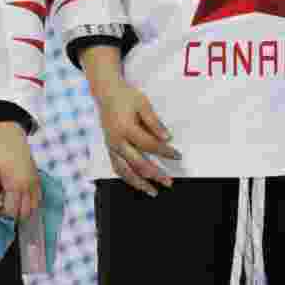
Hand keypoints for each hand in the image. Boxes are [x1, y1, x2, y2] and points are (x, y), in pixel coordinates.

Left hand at [0, 122, 41, 221]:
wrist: (11, 134)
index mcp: (14, 184)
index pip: (12, 211)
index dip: (3, 215)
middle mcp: (27, 186)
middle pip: (24, 213)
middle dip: (13, 215)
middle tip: (4, 208)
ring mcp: (34, 182)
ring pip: (33, 208)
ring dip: (24, 211)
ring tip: (13, 205)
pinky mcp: (37, 178)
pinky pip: (39, 198)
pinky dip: (32, 204)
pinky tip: (22, 200)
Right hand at [94, 78, 180, 196]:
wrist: (106, 93)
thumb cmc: (126, 97)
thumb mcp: (143, 103)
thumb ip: (154, 122)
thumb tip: (167, 137)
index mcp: (126, 128)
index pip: (149, 145)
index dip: (165, 152)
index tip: (178, 156)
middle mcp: (117, 140)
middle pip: (138, 163)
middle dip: (155, 174)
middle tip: (169, 182)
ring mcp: (111, 146)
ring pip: (125, 171)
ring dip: (140, 183)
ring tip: (153, 192)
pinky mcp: (109, 149)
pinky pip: (117, 168)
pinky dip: (127, 178)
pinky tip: (138, 184)